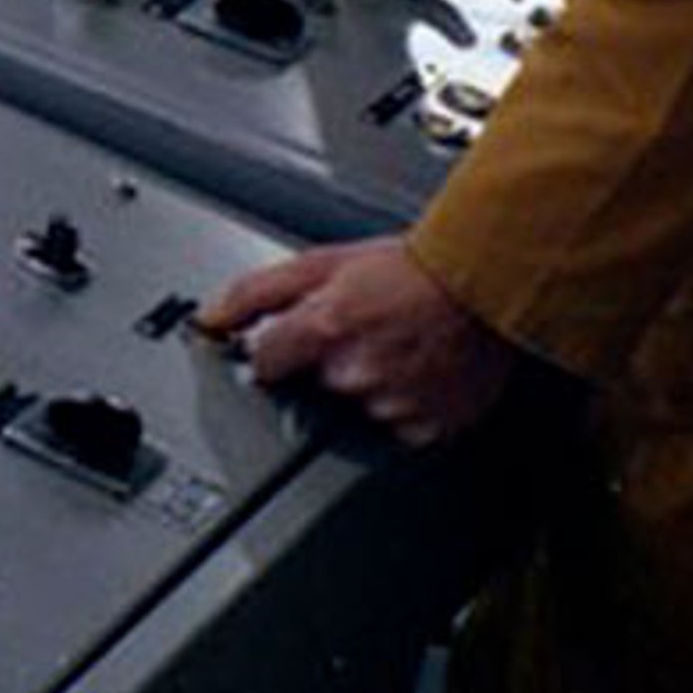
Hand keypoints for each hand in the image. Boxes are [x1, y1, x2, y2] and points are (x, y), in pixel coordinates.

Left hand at [198, 237, 514, 448]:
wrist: (483, 284)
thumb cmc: (409, 269)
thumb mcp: (320, 264)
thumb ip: (254, 294)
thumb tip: (209, 319)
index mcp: (322, 331)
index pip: (264, 363)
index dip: (275, 351)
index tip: (290, 346)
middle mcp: (353, 374)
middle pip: (312, 387)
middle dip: (326, 365)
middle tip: (360, 334)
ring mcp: (391, 406)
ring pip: (355, 409)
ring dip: (367, 386)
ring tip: (394, 349)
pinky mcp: (426, 429)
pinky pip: (398, 427)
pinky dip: (403, 406)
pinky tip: (416, 374)